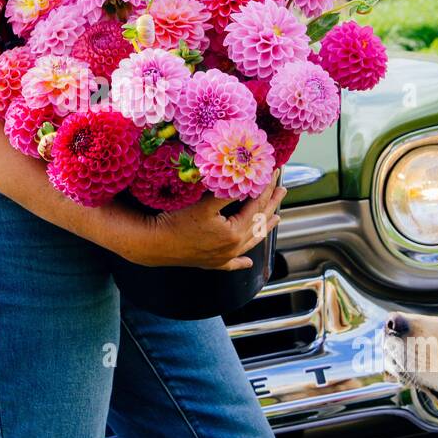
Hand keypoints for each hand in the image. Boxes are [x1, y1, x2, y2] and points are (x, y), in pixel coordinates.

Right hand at [123, 174, 286, 270]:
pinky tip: (248, 263)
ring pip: (251, 242)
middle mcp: (233, 247)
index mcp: (234, 232)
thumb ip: (226, 193)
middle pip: (259, 222)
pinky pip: (232, 264)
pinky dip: (242, 263)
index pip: (256, 205)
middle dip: (272, 204)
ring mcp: (224, 257)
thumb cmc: (176, 222)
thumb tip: (245, 181)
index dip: (265, 187)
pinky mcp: (212, 263)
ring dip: (265, 228)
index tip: (273, 173)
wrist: (154, 244)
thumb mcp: (203, 204)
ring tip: (278, 218)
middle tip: (283, 189)